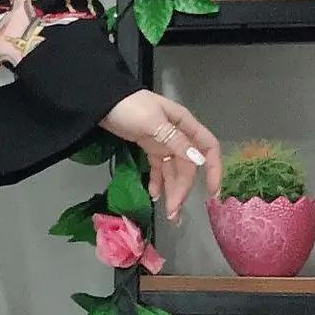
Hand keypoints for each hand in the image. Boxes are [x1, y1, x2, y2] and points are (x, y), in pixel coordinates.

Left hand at [100, 90, 222, 221]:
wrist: (101, 101)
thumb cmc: (128, 106)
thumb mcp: (152, 122)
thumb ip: (174, 140)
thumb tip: (198, 160)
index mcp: (184, 124)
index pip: (208, 148)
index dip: (213, 169)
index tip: (212, 193)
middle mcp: (178, 135)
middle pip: (188, 166)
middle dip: (183, 189)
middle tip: (174, 212)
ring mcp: (163, 142)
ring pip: (174, 170)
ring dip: (172, 190)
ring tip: (168, 212)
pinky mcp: (149, 148)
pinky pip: (158, 168)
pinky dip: (157, 182)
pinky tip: (154, 196)